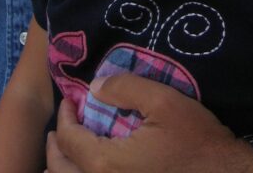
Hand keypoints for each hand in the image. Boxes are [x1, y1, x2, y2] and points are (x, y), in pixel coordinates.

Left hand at [49, 74, 252, 172]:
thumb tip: (94, 88)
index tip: (70, 103)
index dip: (65, 118)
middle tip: (59, 129)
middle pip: (61, 172)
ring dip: (62, 171)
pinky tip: (88, 171)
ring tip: (65, 155)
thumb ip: (126, 88)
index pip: (69, 142)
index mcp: (107, 164)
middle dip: (55, 148)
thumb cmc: (196, 139)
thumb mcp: (164, 102)